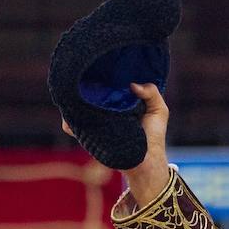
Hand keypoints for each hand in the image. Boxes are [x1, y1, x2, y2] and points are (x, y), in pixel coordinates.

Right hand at [62, 83, 170, 208]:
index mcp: (119, 101)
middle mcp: (104, 109)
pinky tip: (71, 117)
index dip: (103, 74)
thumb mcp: (159, 110)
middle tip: (84, 79)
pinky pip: (72, 126)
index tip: (99, 65)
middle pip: (89, 93)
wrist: (147, 163)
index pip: (106, 84)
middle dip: (85, 86)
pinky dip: (69, 121)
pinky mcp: (88, 135)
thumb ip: (152, 92)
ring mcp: (95, 122)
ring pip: (77, 107)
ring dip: (75, 102)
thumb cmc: (154, 136)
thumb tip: (132, 85)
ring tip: (75, 95)